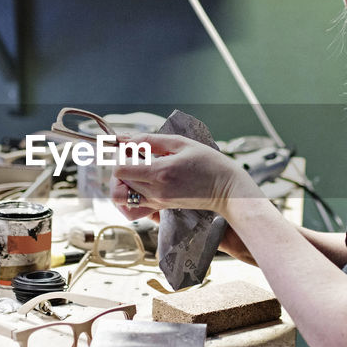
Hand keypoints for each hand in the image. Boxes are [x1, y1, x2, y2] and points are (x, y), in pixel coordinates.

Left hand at [111, 133, 263, 218]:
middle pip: (119, 183)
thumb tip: (126, 138)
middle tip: (134, 156)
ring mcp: (158, 202)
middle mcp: (155, 191)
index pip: (120, 170)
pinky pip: (134, 207)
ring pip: (123, 197)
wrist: (227, 189)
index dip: (120, 156)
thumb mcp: (181, 143)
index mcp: (160, 172)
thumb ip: (151, 140)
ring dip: (124, 182)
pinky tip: (141, 183)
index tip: (131, 147)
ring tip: (137, 170)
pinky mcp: (161, 207)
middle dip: (120, 167)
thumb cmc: (208, 162)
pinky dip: (131, 195)